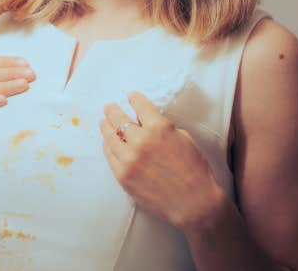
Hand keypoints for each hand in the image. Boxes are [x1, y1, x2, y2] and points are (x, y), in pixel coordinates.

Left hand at [100, 91, 225, 230]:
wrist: (192, 201)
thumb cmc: (193, 169)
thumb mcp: (183, 138)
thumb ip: (163, 128)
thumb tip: (147, 122)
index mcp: (159, 127)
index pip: (140, 105)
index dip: (134, 98)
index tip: (130, 95)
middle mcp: (141, 140)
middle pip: (119, 118)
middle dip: (113, 110)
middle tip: (109, 107)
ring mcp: (129, 159)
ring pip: (110, 136)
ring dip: (106, 126)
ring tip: (103, 122)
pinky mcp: (123, 175)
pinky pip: (110, 156)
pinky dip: (108, 146)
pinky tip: (108, 143)